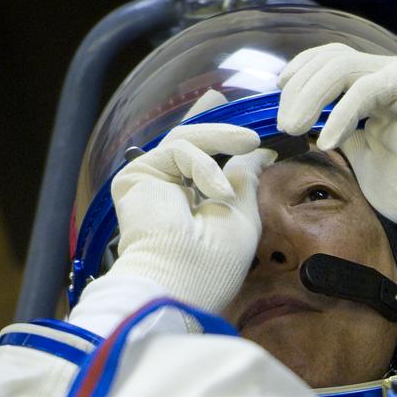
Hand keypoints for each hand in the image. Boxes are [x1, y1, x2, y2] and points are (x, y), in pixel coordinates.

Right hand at [108, 97, 275, 312]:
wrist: (183, 280)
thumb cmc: (215, 263)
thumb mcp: (243, 215)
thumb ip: (246, 179)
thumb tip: (259, 153)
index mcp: (191, 209)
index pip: (204, 167)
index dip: (220, 143)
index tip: (248, 135)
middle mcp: (167, 195)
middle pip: (189, 146)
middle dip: (216, 130)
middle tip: (239, 116)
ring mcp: (150, 185)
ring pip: (185, 142)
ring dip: (221, 138)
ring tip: (250, 141)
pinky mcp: (136, 177)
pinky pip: (177, 151)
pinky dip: (203, 165)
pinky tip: (218, 189)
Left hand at [277, 45, 396, 260]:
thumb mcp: (364, 158)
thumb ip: (340, 134)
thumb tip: (306, 124)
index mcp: (379, 86)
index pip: (331, 62)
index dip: (300, 73)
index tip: (277, 98)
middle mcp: (392, 72)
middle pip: (331, 59)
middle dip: (299, 88)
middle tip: (283, 123)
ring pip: (343, 65)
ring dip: (311, 95)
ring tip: (295, 126)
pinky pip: (366, 89)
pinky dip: (342, 114)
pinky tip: (329, 141)